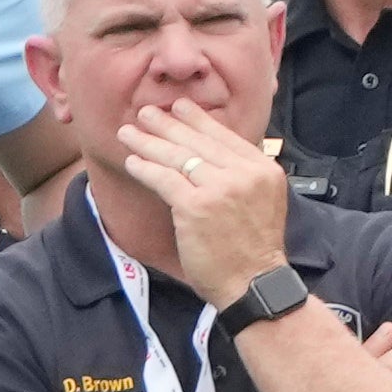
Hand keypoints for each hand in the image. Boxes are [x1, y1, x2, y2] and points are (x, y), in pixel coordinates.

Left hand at [111, 99, 291, 297]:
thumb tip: (214, 158)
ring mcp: (220, 189)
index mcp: (262, 169)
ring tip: (128, 132)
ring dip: (149, 142)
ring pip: (178, 158)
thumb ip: (243, 178)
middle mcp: (244, 173)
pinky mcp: (196, 207)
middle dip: (168, 125)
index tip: (180, 108)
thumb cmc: (253, 252)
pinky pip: (165, 180)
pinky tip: (132, 162)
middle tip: (146, 112)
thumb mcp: (263, 203)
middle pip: (199, 142)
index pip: (224, 137)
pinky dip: (146, 169)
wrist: (254, 283)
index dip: (198, 120)